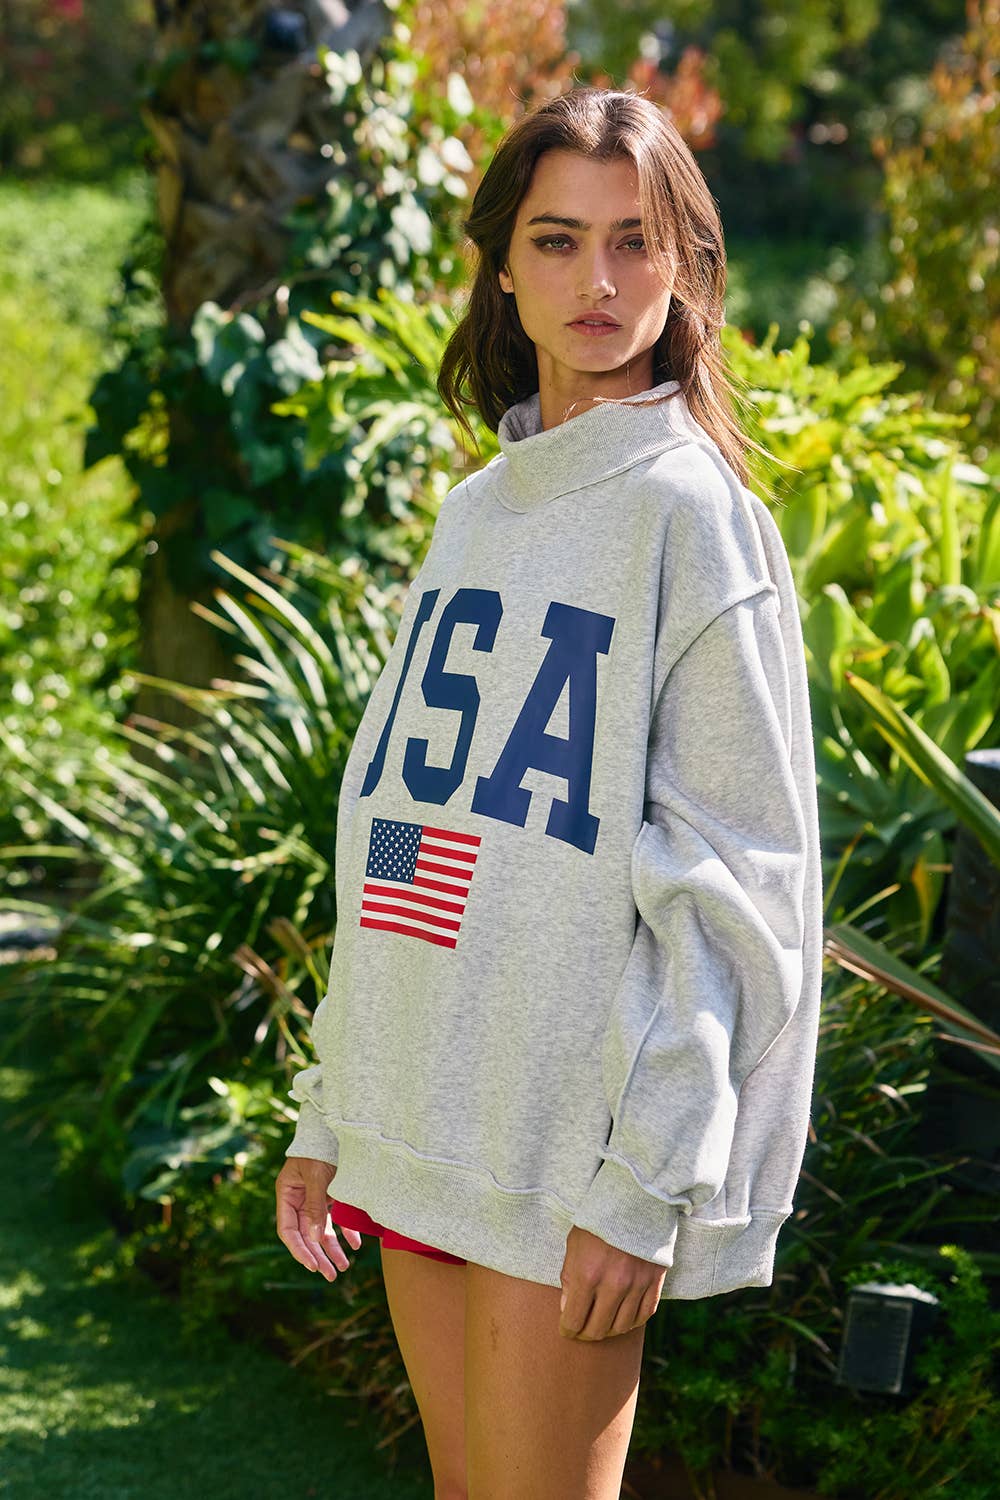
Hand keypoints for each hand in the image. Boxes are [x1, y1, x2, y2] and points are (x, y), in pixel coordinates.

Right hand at [275, 1156, 362, 1281]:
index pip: (288, 1230)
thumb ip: (315, 1207)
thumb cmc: (321, 1147)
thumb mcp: (316, 1176)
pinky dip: (346, 1232)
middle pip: (306, 1235)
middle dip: (318, 1255)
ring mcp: (316, 1198)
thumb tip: (315, 1240)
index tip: (312, 1264)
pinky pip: (337, 1219)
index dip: (299, 1250)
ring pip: (322, 1231)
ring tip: (344, 1267)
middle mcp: (300, 1199)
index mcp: (287, 1194)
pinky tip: (357, 1245)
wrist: (338, 1126)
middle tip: (330, 1275)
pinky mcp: (332, 1195)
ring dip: (332, 1249)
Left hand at [558, 1226, 665, 1340]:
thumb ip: (569, 1278)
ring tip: (602, 1324)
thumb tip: (568, 1308)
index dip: (567, 1330)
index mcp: (586, 1274)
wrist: (634, 1199)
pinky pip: (644, 1315)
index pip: (574, 1320)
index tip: (566, 1329)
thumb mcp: (574, 1244)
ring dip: (609, 1330)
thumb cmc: (598, 1221)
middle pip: (598, 1330)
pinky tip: (624, 1317)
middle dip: (586, 1334)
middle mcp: (612, 1284)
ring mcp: (636, 1284)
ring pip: (621, 1326)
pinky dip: (632, 1321)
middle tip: (582, 1331)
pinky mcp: (654, 1281)